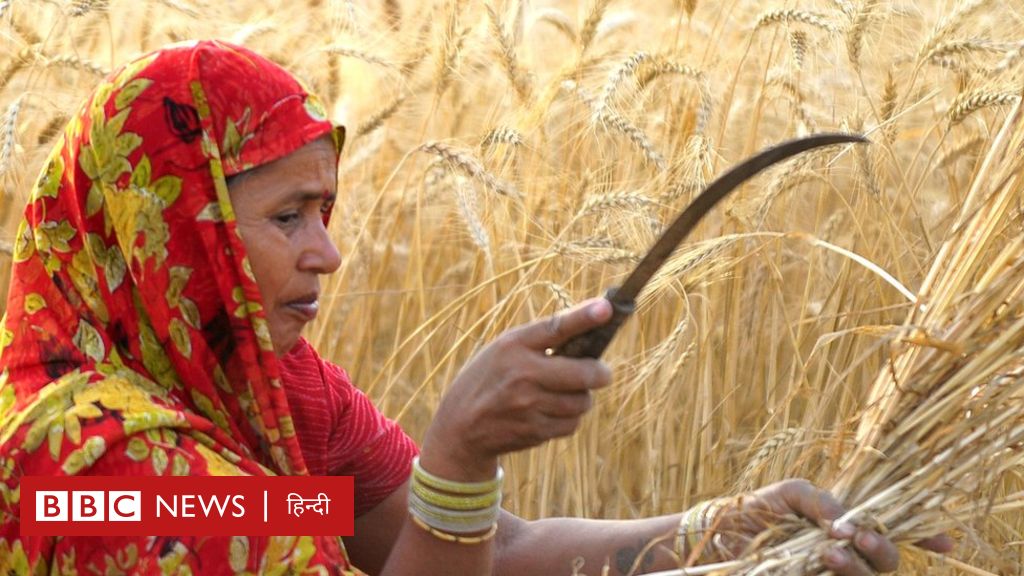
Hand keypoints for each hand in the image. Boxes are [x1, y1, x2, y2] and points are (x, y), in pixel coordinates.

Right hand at [420, 298, 612, 479]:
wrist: (460, 426)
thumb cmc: (490, 379)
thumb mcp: (505, 349)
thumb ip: (542, 341)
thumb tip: (593, 330)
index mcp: (514, 345)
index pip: (556, 327)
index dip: (584, 317)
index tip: (607, 308)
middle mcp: (522, 374)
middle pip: (585, 374)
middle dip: (599, 373)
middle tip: (599, 372)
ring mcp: (529, 405)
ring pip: (582, 401)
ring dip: (581, 397)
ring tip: (562, 393)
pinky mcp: (534, 431)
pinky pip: (572, 424)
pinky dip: (568, 418)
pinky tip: (549, 412)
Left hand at [711, 479, 954, 574]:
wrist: (718, 536)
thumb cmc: (756, 510)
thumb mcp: (790, 493)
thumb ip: (823, 501)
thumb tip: (849, 522)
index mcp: (845, 525)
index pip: (892, 533)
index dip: (923, 537)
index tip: (943, 542)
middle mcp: (845, 554)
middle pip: (886, 562)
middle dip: (879, 549)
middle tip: (853, 535)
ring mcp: (830, 575)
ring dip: (855, 567)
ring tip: (828, 553)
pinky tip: (819, 565)